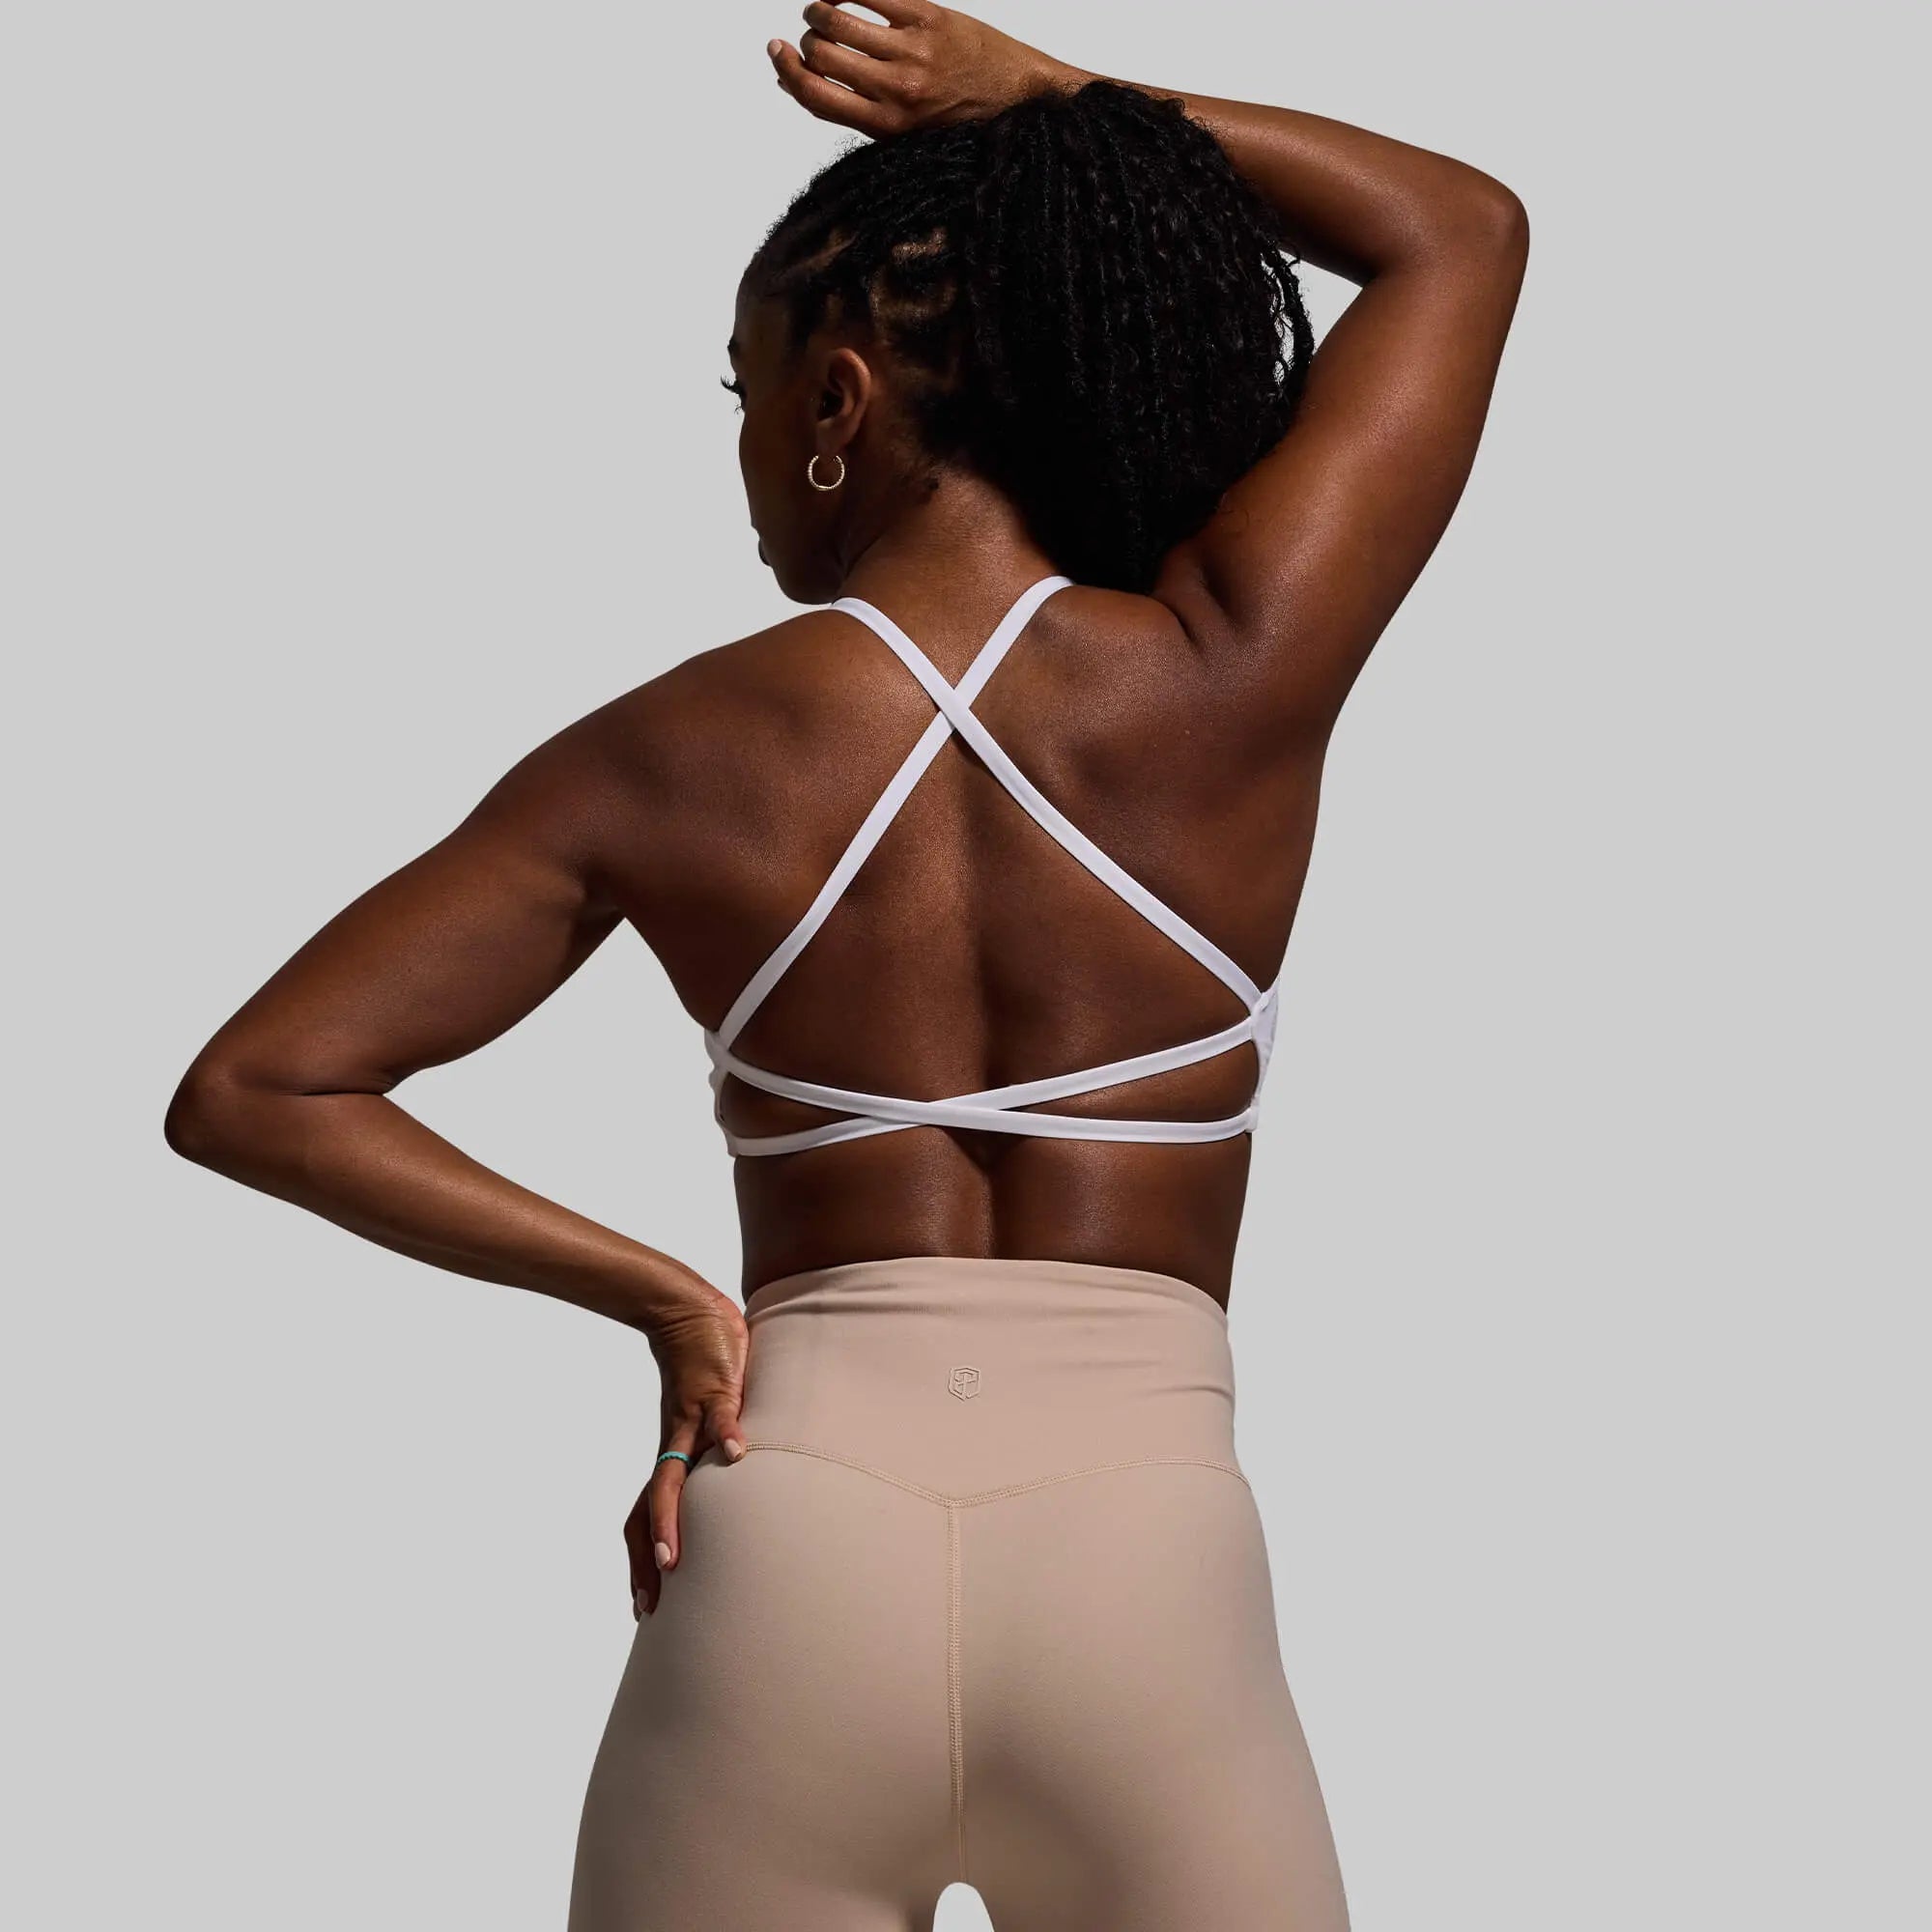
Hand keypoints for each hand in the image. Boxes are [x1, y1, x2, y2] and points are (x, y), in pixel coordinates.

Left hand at [625, 1279, 748, 1617]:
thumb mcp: (707, 1419)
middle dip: (648, 1558)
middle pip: (650, 1508)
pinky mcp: (718, 1388)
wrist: (687, 1310)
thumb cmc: (704, 1369)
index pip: (645, 1515)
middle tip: (649, 1606)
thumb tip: (730, 1476)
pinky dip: (728, 1433)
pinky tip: (738, 1455)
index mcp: (672, 1454)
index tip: (642, 1606)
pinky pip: (723, 1415)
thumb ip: (713, 1450)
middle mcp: (676, 1443)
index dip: (641, 1559)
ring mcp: (694, 1417)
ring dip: (670, 1518)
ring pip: (677, 1474)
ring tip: (672, 1560)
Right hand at [768, 2, 1088, 136]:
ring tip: (823, 9)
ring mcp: (912, 51)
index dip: (786, 71)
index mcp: (887, 126)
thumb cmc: (959, 120)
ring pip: (838, 17)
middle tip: (812, 35)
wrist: (1018, 98)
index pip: (816, 97)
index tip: (776, 52)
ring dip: (819, 8)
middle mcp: (897, 90)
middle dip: (806, 40)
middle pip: (822, 53)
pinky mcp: (928, 16)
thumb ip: (854, 111)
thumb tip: (796, 83)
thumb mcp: (904, 133)